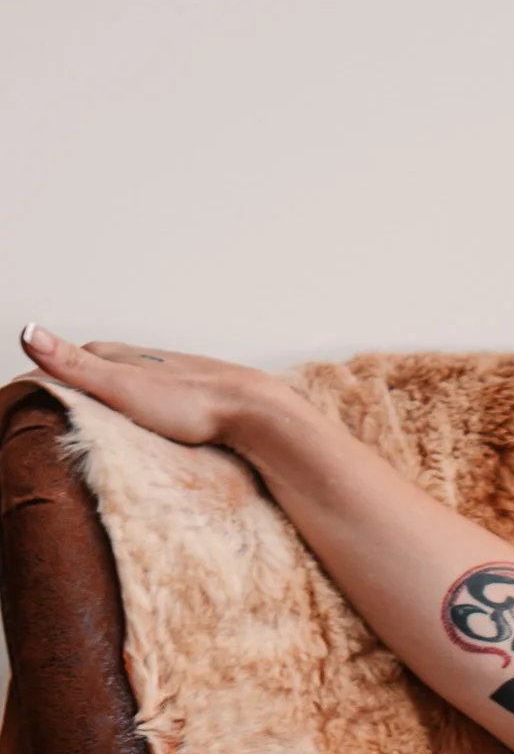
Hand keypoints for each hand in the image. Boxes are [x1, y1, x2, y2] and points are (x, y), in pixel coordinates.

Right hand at [17, 324, 285, 448]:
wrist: (250, 410)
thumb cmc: (189, 402)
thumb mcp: (119, 386)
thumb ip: (72, 364)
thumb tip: (27, 331)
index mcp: (110, 356)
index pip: (55, 366)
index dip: (33, 386)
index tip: (13, 408)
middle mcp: (131, 360)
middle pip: (82, 372)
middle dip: (59, 388)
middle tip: (36, 413)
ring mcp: (156, 376)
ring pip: (111, 384)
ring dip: (91, 398)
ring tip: (73, 418)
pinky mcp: (177, 395)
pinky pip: (138, 399)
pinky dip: (121, 408)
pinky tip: (126, 421)